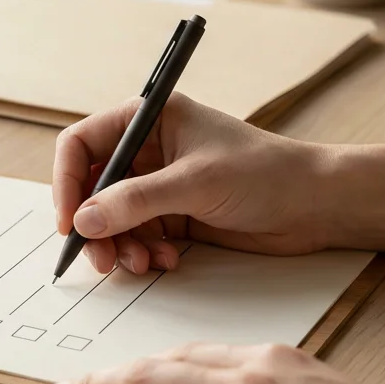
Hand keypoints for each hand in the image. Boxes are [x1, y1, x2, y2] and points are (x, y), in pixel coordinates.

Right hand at [53, 93, 335, 273]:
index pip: (82, 144)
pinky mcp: (173, 214)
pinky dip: (142, 252)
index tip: (69, 221)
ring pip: (111, 218)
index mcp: (149, 119)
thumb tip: (83, 220)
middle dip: (93, 225)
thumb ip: (136, 201)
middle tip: (100, 259)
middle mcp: (148, 149)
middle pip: (91, 187)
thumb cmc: (266, 173)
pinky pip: (136, 236)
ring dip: (119, 245)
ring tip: (141, 264)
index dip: (67, 182)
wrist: (316, 205)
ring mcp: (159, 184)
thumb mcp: (195, 183)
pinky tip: (165, 261)